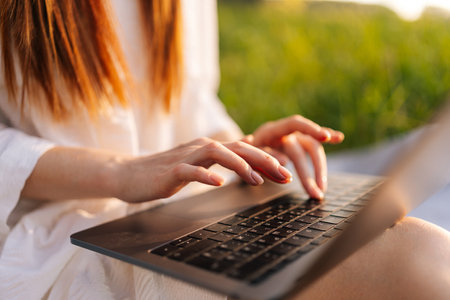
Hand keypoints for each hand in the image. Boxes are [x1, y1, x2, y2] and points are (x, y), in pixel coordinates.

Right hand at [115, 137, 291, 202]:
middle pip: (238, 148)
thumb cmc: (165, 172)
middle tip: (284, 175)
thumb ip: (222, 156)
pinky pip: (191, 171)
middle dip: (263, 160)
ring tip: (257, 180)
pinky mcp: (171, 171)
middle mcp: (201, 148)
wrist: (129, 174)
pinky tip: (218, 184)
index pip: (244, 150)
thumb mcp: (198, 163)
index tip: (286, 174)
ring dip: (239, 166)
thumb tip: (246, 148)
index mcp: (210, 148)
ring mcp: (186, 158)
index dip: (267, 160)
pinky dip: (206, 176)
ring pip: (218, 154)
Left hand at [246, 115, 343, 198]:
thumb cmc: (241, 156)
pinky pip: (313, 144)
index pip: (295, 123)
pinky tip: (339, 138)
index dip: (310, 128)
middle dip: (312, 171)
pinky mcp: (296, 145)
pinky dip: (327, 140)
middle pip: (306, 146)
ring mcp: (292, 138)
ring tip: (320, 191)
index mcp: (271, 130)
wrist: (237, 154)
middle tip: (316, 193)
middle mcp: (285, 132)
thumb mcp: (246, 157)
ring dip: (319, 170)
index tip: (325, 137)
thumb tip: (284, 162)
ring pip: (312, 150)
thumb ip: (262, 157)